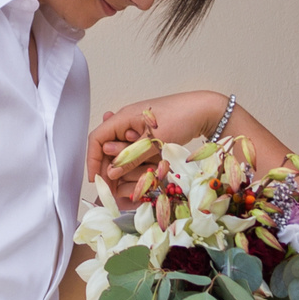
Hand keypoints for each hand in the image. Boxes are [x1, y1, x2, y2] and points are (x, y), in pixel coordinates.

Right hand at [88, 91, 224, 180]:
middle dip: (107, 168)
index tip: (96, 181)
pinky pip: (134, 149)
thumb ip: (131, 157)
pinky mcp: (148, 134)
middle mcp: (127, 121)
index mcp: (123, 118)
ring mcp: (137, 127)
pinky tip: (138, 173)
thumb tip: (110, 173)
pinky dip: (134, 162)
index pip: (97, 138)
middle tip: (111, 189)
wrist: (205, 110)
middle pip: (107, 146)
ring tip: (124, 184)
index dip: (93, 160)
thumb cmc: (181, 118)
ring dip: (121, 166)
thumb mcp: (154, 141)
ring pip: (121, 150)